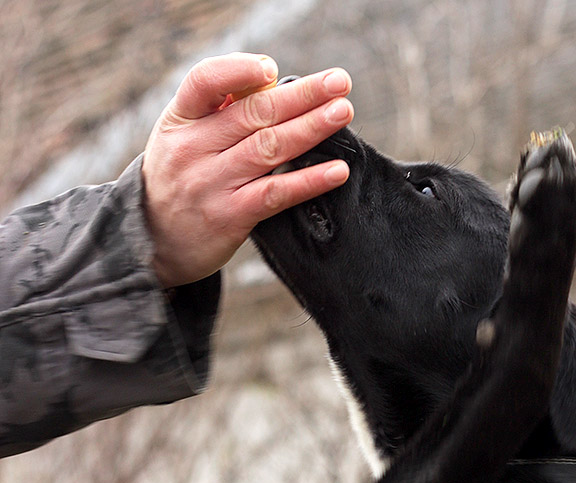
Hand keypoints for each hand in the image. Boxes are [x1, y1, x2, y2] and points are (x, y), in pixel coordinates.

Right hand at [141, 53, 353, 287]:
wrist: (152, 241)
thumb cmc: (179, 179)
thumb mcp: (182, 137)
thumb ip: (219, 111)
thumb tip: (270, 83)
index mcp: (180, 120)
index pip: (205, 81)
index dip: (239, 70)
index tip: (272, 69)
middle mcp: (193, 149)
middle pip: (253, 113)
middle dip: (301, 95)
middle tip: (338, 82)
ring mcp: (211, 184)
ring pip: (269, 149)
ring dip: (311, 128)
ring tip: (343, 112)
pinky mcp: (230, 217)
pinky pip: (275, 194)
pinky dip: (309, 181)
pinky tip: (336, 171)